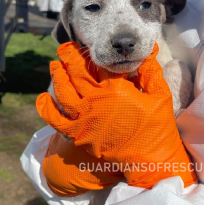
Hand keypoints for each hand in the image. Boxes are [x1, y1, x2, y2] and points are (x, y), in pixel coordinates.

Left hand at [37, 42, 196, 188]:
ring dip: (57, 76)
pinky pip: (55, 120)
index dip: (91, 51)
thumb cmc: (158, 127)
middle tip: (65, 47)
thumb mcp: (160, 95)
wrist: (149, 161)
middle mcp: (96, 101)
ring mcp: (84, 119)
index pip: (99, 63)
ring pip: (62, 92)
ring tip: (55, 65)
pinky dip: (46, 108)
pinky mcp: (78, 135)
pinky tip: (43, 97)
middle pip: (76, 73)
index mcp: (116, 89)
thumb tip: (149, 49)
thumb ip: (151, 71)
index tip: (86, 43)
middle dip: (69, 56)